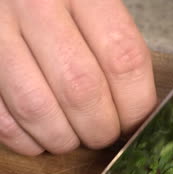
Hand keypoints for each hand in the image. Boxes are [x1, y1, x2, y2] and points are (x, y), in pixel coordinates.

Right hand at [0, 0, 156, 155]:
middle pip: (81, 89)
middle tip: (104, 134)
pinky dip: (24, 138)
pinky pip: (0, 117)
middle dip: (100, 129)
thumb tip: (137, 111)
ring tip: (73, 138)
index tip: (135, 122)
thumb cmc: (59, 2)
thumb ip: (115, 48)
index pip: (124, 59)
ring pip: (37, 108)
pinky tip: (39, 135)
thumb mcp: (93, 5)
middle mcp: (37, 7)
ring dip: (62, 139)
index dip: (136, 103)